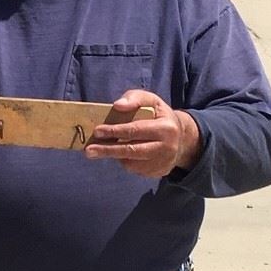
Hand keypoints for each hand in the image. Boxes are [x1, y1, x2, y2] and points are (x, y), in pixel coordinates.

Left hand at [84, 90, 200, 176]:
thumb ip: (134, 98)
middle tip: (89, 151)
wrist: (181, 138)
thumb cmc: (158, 115)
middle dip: (108, 150)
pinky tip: (121, 153)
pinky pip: (136, 169)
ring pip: (132, 163)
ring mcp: (164, 162)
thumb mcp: (151, 101)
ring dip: (114, 156)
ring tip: (101, 149)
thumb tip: (117, 105)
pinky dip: (125, 161)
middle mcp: (167, 147)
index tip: (97, 132)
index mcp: (166, 128)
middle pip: (132, 150)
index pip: (136, 130)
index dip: (114, 131)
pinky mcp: (159, 172)